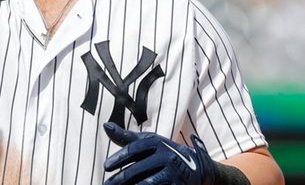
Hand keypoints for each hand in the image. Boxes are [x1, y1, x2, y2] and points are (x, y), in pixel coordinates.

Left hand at [103, 122, 217, 184]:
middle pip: (137, 170)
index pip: (133, 150)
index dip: (118, 158)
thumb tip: (105, 125)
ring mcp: (174, 173)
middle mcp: (166, 156)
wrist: (198, 168)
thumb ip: (126, 137)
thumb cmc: (164, 153)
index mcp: (157, 143)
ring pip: (148, 184)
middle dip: (119, 179)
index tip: (105, 167)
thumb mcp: (148, 142)